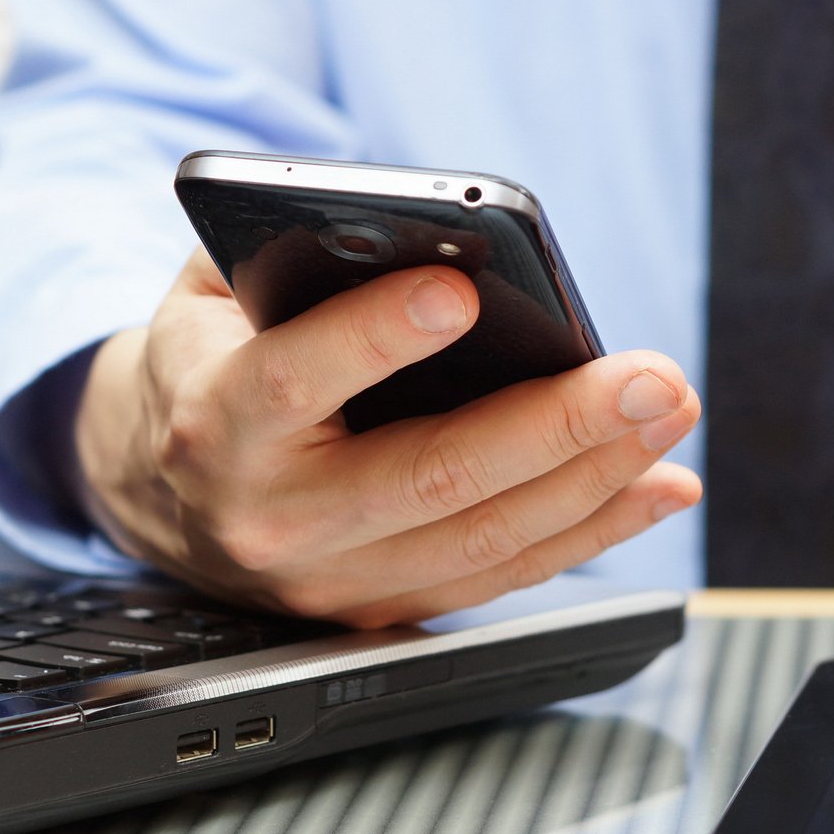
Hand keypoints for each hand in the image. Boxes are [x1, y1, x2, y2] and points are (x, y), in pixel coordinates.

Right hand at [72, 249, 700, 624]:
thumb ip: (289, 250)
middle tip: (649, 377)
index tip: (457, 290)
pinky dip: (597, 531)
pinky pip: (507, 574)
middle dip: (558, 424)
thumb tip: (412, 226)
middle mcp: (276, 516)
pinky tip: (658, 485)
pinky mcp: (387, 607)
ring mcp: (336, 578)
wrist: (164, 487)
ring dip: (600, 477)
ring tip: (669, 415)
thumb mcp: (216, 290)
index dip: (374, 336)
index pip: (290, 379)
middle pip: (434, 475)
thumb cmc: (216, 359)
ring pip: (488, 536)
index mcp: (217, 420)